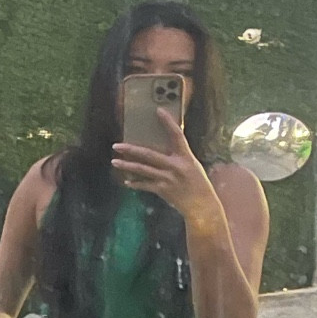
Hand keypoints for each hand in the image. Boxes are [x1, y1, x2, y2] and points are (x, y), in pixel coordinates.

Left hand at [111, 109, 221, 228]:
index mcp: (186, 157)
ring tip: (114, 161)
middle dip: (131, 149)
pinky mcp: (163, 190)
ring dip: (127, 165)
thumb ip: (178, 156)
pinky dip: (135, 184)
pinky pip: (145, 185)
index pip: (177, 135)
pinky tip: (126, 181)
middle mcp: (175, 166)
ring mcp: (167, 179)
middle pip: (149, 154)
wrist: (202, 206)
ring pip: (142, 170)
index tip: (158, 111)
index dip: (168, 122)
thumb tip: (162, 148)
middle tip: (117, 145)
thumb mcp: (192, 165)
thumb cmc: (198, 184)